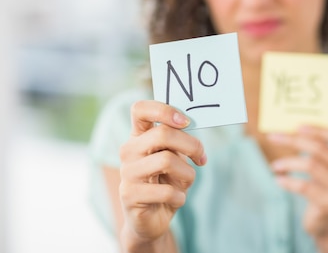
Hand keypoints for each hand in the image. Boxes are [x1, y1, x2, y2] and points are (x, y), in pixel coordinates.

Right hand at [119, 100, 206, 248]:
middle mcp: (129, 150)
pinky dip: (180, 196)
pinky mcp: (130, 195)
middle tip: (201, 157)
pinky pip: (166, 191)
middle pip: (162, 134)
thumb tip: (189, 123)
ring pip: (167, 160)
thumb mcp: (174, 157)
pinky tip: (176, 200)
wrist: (151, 219)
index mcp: (138, 136)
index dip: (164, 110)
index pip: (140, 109)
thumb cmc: (166, 182)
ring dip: (187, 174)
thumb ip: (178, 140)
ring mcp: (127, 172)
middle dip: (191, 145)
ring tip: (186, 183)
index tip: (185, 121)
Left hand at [268, 126, 327, 238]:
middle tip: (274, 137)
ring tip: (275, 165)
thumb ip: (323, 152)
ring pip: (310, 165)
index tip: (297, 125)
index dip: (318, 128)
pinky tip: (278, 180)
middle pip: (320, 149)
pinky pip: (303, 186)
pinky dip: (288, 181)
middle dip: (294, 140)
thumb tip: (294, 130)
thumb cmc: (327, 191)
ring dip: (288, 162)